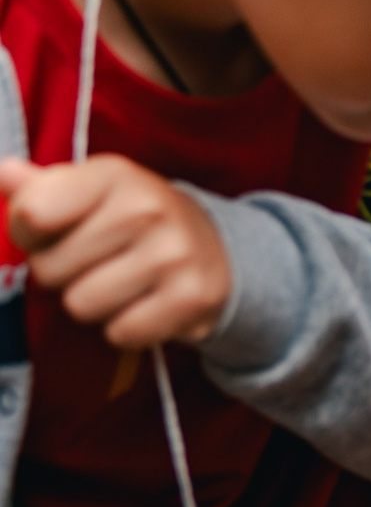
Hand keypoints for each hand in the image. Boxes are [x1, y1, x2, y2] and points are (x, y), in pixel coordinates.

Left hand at [0, 157, 230, 348]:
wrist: (215, 250)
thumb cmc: (132, 220)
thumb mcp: (90, 192)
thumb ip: (41, 188)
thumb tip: (5, 175)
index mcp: (113, 174)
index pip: (32, 214)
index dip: (27, 234)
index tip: (49, 233)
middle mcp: (147, 208)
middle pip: (50, 269)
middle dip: (61, 274)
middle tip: (93, 264)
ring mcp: (174, 254)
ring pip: (81, 305)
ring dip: (93, 305)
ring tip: (118, 286)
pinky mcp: (192, 297)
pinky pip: (121, 332)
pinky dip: (125, 328)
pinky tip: (143, 306)